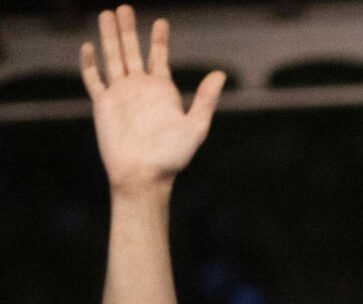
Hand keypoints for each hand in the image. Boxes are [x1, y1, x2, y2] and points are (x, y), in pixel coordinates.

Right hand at [80, 6, 225, 194]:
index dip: (159, 39)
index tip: (161, 21)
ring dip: (109, 37)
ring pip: (112, 58)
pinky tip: (89, 46)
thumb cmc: (173, 156)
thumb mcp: (196, 126)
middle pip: (131, 51)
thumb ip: (205, 99)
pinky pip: (94, 79)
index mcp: (162, 91)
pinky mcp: (103, 104)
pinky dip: (90, 63)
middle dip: (128, 29)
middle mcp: (140, 88)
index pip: (159, 57)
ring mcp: (120, 94)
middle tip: (125, 7)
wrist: (145, 175)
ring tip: (107, 14)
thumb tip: (220, 74)